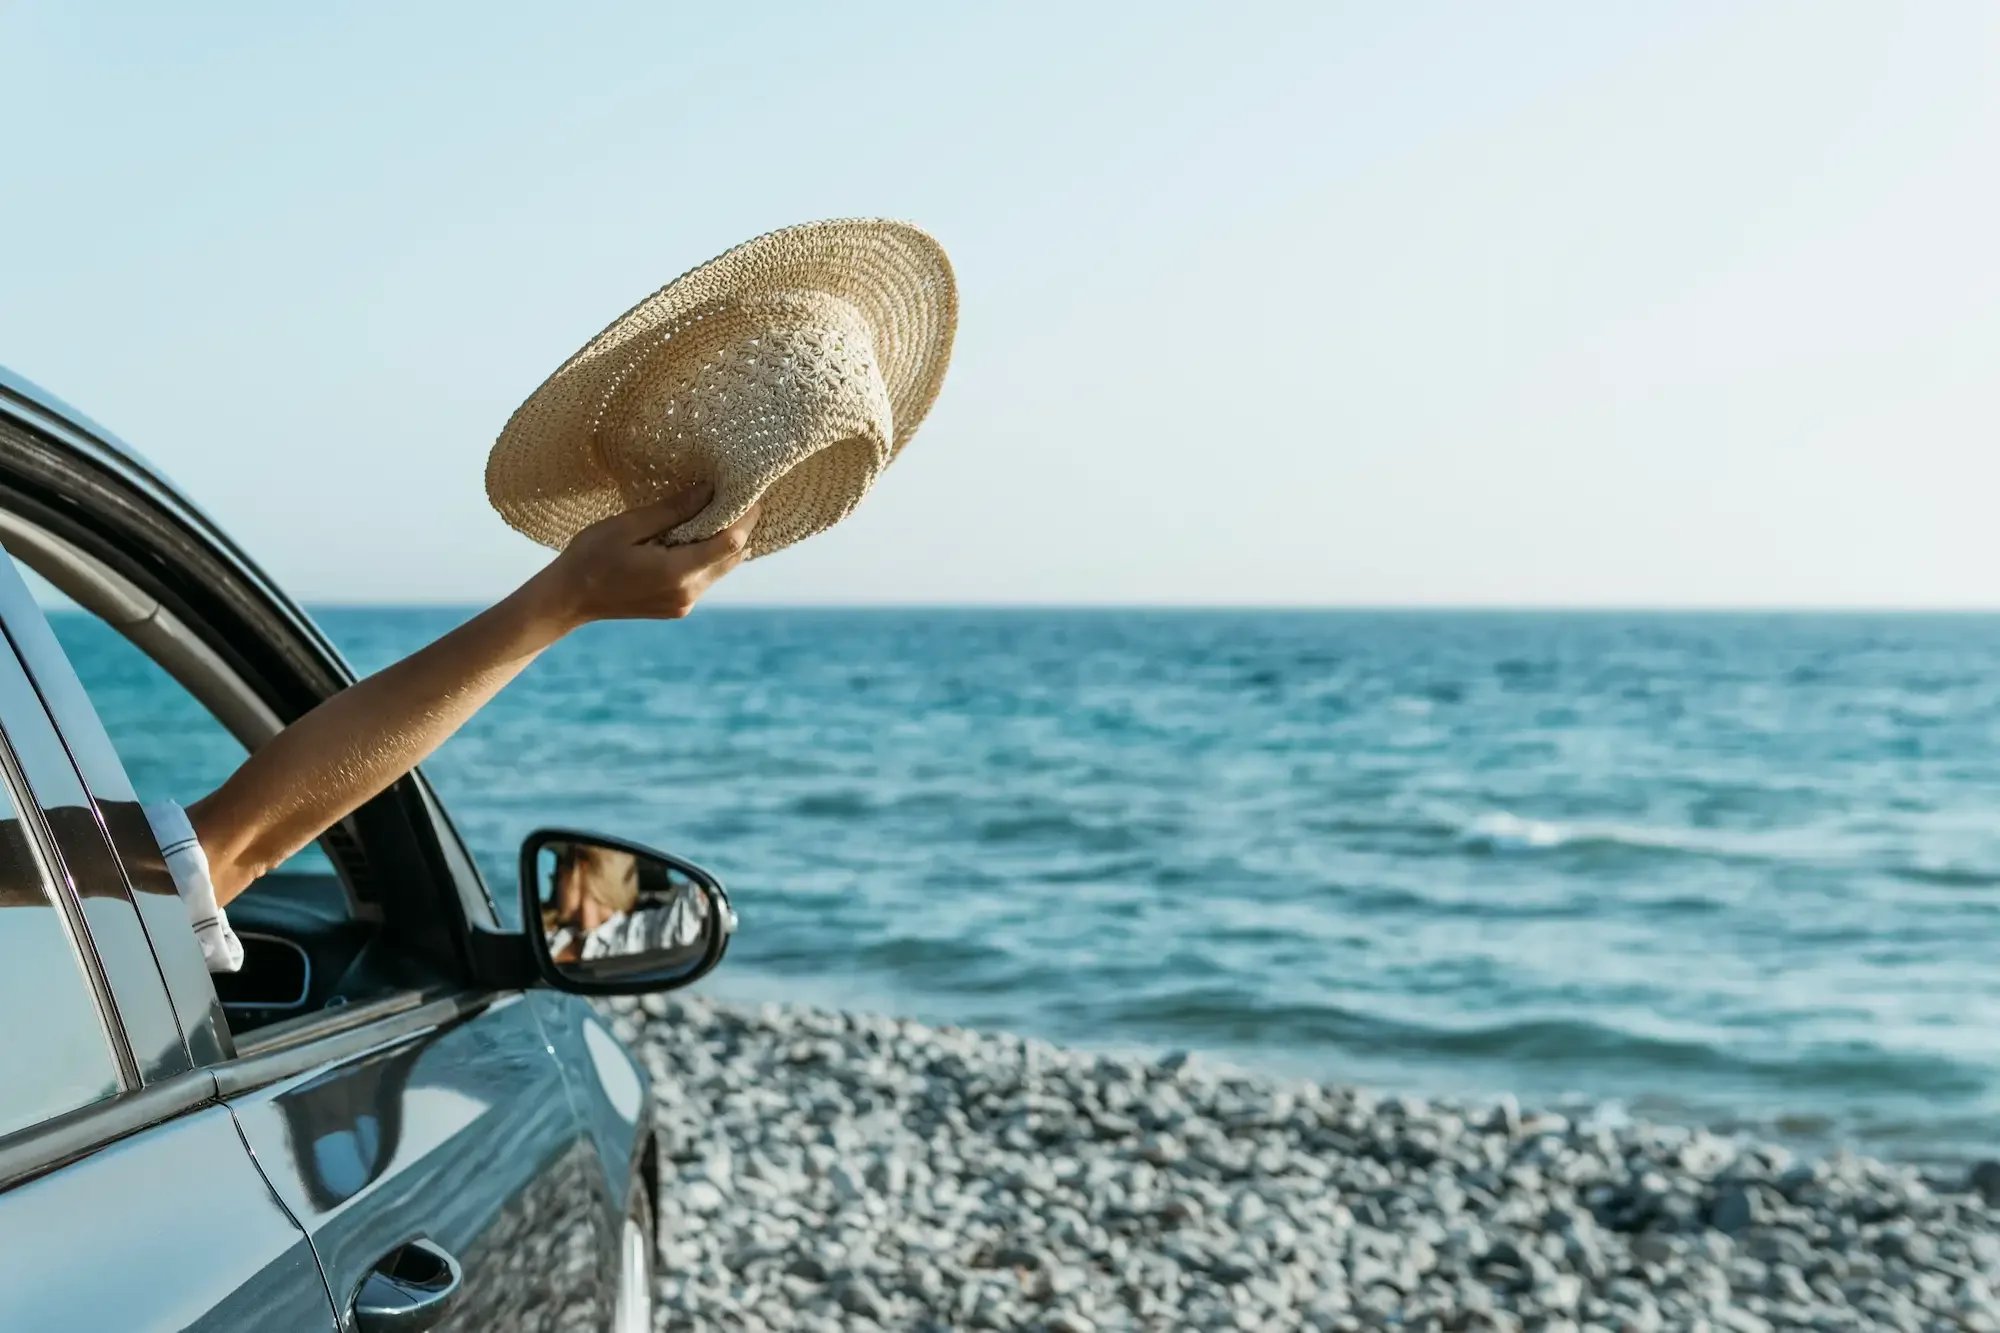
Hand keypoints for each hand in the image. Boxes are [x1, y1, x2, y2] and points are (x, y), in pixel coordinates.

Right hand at [531, 483, 758, 629]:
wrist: (569, 599)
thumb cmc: (590, 556)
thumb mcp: (628, 525)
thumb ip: (673, 510)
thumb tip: (709, 489)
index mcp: (677, 572)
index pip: (731, 543)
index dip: (746, 517)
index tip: (751, 492)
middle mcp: (687, 592)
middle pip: (734, 558)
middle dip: (741, 527)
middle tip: (739, 496)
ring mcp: (684, 604)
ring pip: (723, 569)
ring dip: (726, 542)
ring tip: (719, 511)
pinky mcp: (679, 607)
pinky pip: (707, 578)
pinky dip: (709, 556)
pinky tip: (697, 535)